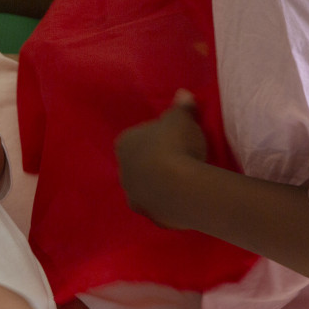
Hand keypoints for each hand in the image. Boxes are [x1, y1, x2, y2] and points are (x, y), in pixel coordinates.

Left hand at [115, 90, 207, 228]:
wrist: (180, 187)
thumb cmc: (175, 145)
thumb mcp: (181, 119)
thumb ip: (181, 106)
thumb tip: (183, 93)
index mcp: (125, 144)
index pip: (137, 137)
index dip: (155, 137)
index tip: (173, 138)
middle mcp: (123, 171)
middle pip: (139, 164)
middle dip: (154, 162)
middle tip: (181, 158)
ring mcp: (134, 196)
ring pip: (147, 188)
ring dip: (160, 185)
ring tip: (185, 181)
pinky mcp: (150, 216)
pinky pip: (160, 207)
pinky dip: (170, 204)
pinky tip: (185, 199)